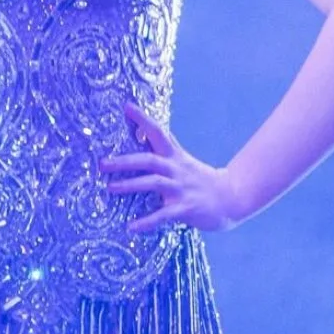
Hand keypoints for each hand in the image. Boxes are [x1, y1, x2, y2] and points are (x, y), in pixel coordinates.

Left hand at [98, 102, 244, 233]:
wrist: (231, 197)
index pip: (157, 132)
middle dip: (124, 161)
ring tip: (109, 188)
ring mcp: (181, 188)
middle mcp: (176, 169)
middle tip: (102, 164)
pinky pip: (163, 215)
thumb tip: (141, 134)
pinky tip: (131, 227)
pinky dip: (146, 221)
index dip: (142, 119)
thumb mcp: (182, 160)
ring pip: (153, 183)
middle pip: (148, 160)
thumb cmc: (200, 178)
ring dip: (130, 185)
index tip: (126, 106)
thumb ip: (163, 150)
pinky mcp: (186, 208)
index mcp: (174, 156)